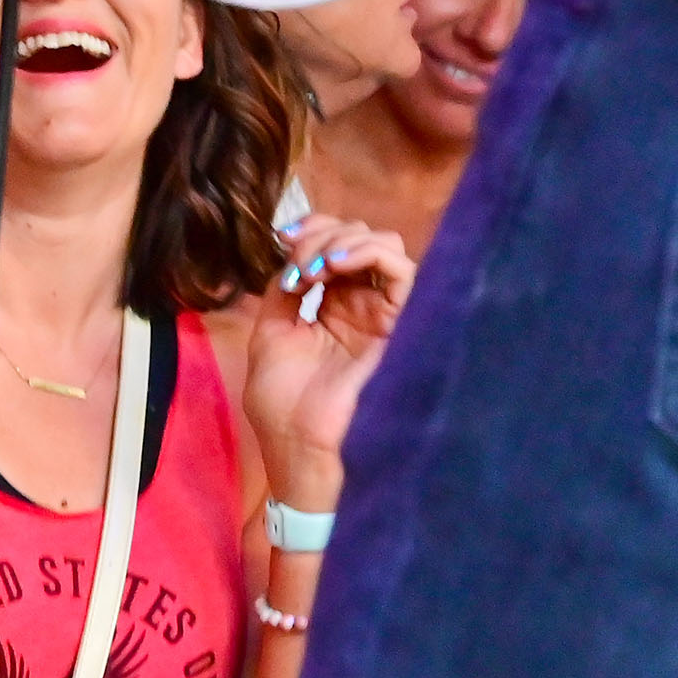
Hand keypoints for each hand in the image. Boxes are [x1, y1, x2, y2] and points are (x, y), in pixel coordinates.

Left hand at [239, 213, 415, 511]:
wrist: (300, 447)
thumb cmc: (284, 404)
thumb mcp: (271, 334)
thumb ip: (283, 293)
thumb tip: (288, 259)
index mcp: (334, 308)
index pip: (337, 246)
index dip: (312, 229)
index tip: (281, 237)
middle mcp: (364, 308)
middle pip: (362, 237)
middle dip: (322, 232)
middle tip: (296, 259)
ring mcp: (385, 316)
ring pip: (388, 246)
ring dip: (343, 240)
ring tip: (315, 266)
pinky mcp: (403, 326)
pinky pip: (405, 271)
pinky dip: (368, 252)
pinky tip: (334, 265)